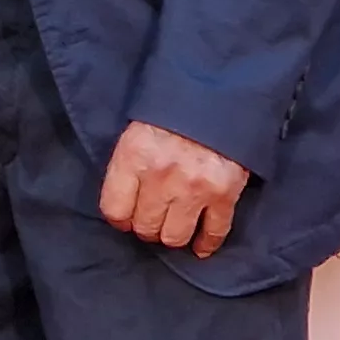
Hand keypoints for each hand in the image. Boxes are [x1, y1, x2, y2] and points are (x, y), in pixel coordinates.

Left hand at [101, 120, 251, 256]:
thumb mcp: (139, 127)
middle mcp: (162, 176)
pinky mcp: (224, 193)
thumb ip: (129, 163)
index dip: (119, 218)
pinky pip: (214, 232)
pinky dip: (206, 244)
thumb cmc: (173, 109)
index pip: (114, 209)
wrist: (220, 92)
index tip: (126, 216)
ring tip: (174, 226)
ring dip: (172, 235)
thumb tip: (123, 205)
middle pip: (145, 227)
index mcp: (134, 155)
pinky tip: (200, 246)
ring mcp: (194, 187)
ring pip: (175, 236)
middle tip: (153, 219)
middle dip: (146, 227)